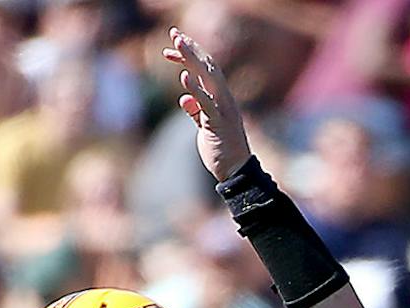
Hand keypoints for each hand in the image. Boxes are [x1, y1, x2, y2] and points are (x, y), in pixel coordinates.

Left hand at [165, 28, 250, 180]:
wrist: (236, 171)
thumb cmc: (222, 149)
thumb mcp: (205, 126)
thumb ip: (196, 111)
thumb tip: (185, 99)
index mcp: (222, 98)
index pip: (206, 69)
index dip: (191, 55)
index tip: (174, 46)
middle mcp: (225, 99)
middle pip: (208, 67)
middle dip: (191, 49)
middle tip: (175, 34)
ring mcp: (224, 110)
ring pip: (209, 79)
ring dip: (192, 60)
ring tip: (178, 45)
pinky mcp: (219, 124)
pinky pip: (207, 104)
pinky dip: (196, 90)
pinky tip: (185, 77)